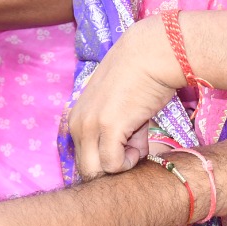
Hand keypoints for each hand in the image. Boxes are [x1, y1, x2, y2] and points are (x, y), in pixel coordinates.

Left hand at [67, 15, 184, 179]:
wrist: (151, 53)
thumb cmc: (140, 78)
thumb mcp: (119, 109)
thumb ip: (118, 134)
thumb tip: (129, 157)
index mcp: (75, 118)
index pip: (83, 159)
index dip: (107, 160)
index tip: (126, 147)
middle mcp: (75, 123)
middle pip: (86, 170)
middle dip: (111, 167)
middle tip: (132, 148)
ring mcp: (89, 125)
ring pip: (96, 171)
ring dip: (120, 165)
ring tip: (136, 140)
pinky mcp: (107, 127)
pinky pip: (113, 165)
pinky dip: (130, 161)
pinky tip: (140, 140)